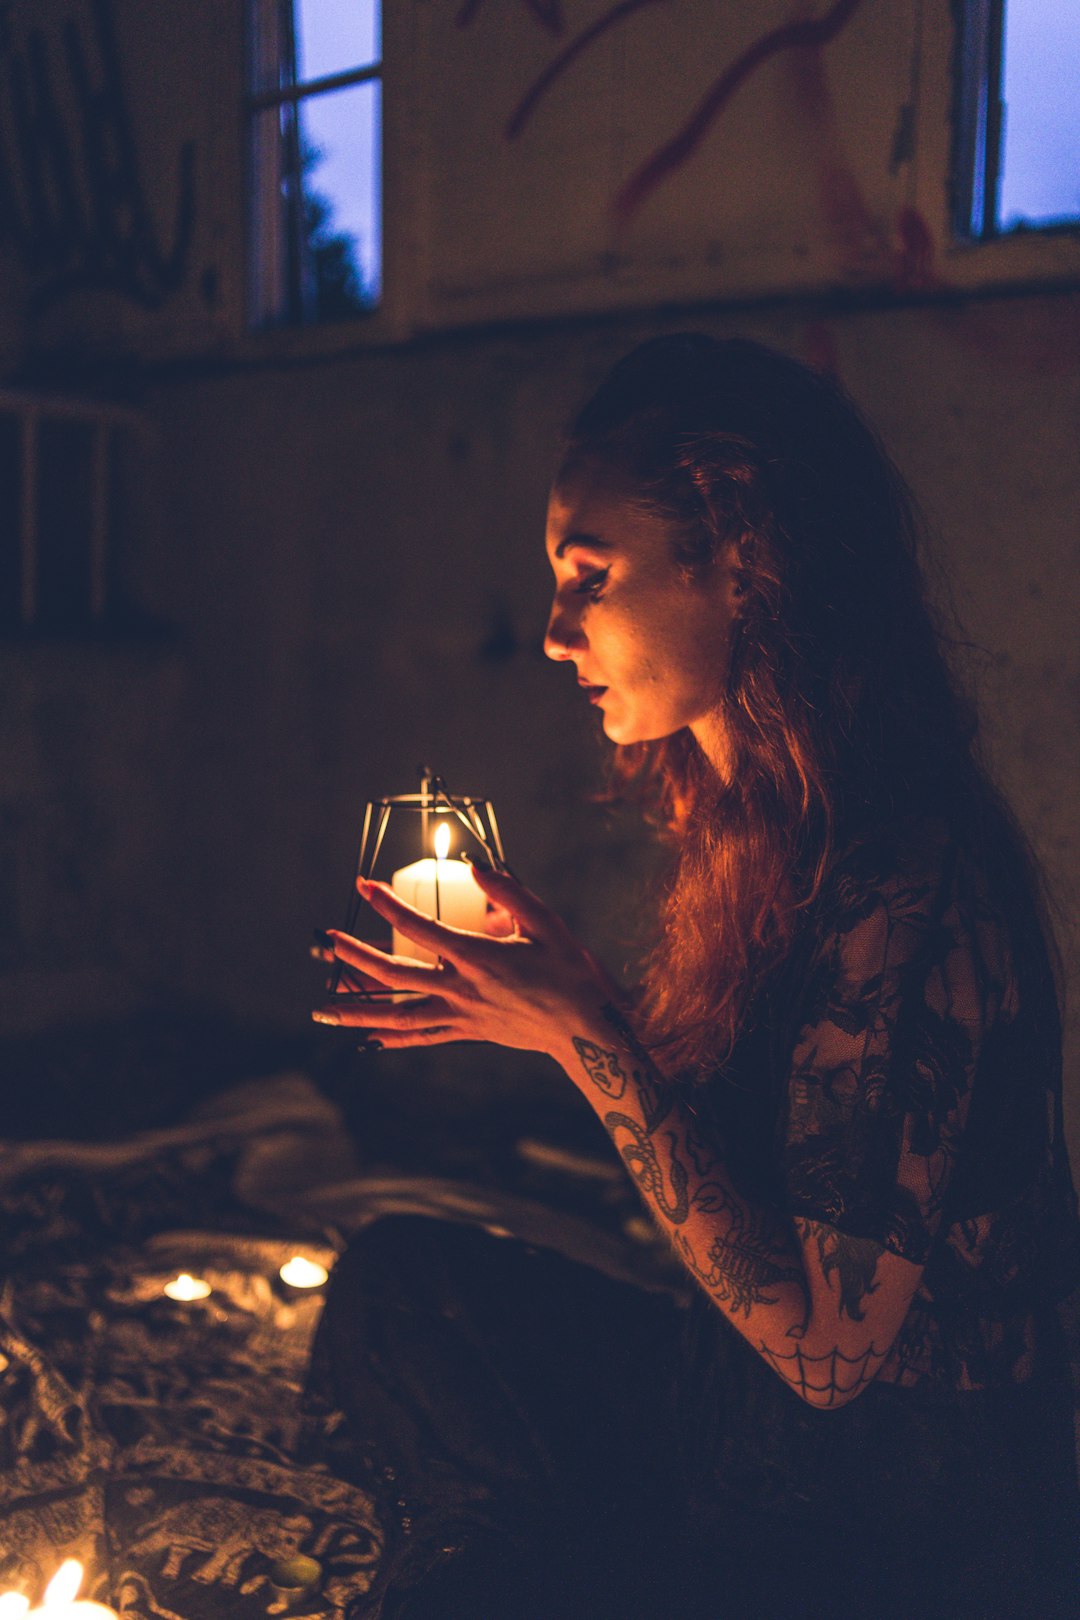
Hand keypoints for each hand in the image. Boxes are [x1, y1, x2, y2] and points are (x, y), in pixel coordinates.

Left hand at [312, 866, 620, 1056]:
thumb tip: (474, 866)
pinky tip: (367, 1038)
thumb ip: (509, 893)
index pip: (421, 927)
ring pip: (398, 1014)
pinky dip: (391, 1037)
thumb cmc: (572, 973)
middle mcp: (463, 989)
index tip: (364, 885)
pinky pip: (422, 1036)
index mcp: (480, 957)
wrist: (588, 1031)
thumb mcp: (547, 924)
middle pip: (396, 975)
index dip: (388, 906)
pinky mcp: (468, 1032)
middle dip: (355, 958)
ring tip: (321, 1007)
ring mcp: (462, 1016)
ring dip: (357, 1010)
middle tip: (327, 943)